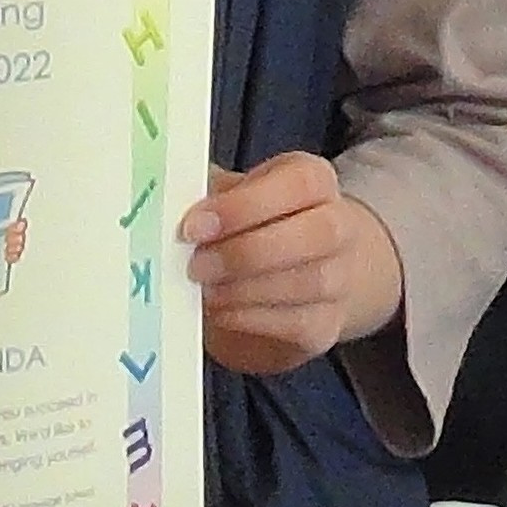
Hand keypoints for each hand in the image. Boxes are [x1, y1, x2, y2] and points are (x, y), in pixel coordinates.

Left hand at [180, 152, 400, 374]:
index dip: (245, 206)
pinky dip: (248, 318)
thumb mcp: (238, 195)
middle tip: (195, 264)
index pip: (298, 184)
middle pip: (315, 234)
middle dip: (247, 252)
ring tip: (203, 289)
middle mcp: (340, 225)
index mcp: (315, 181)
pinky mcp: (326, 325)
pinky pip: (293, 324)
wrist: (312, 270)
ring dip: (243, 290)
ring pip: (305, 283)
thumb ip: (209, 194)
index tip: (193, 226)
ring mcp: (340, 279)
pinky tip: (219, 310)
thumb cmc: (260, 224)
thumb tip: (166, 201)